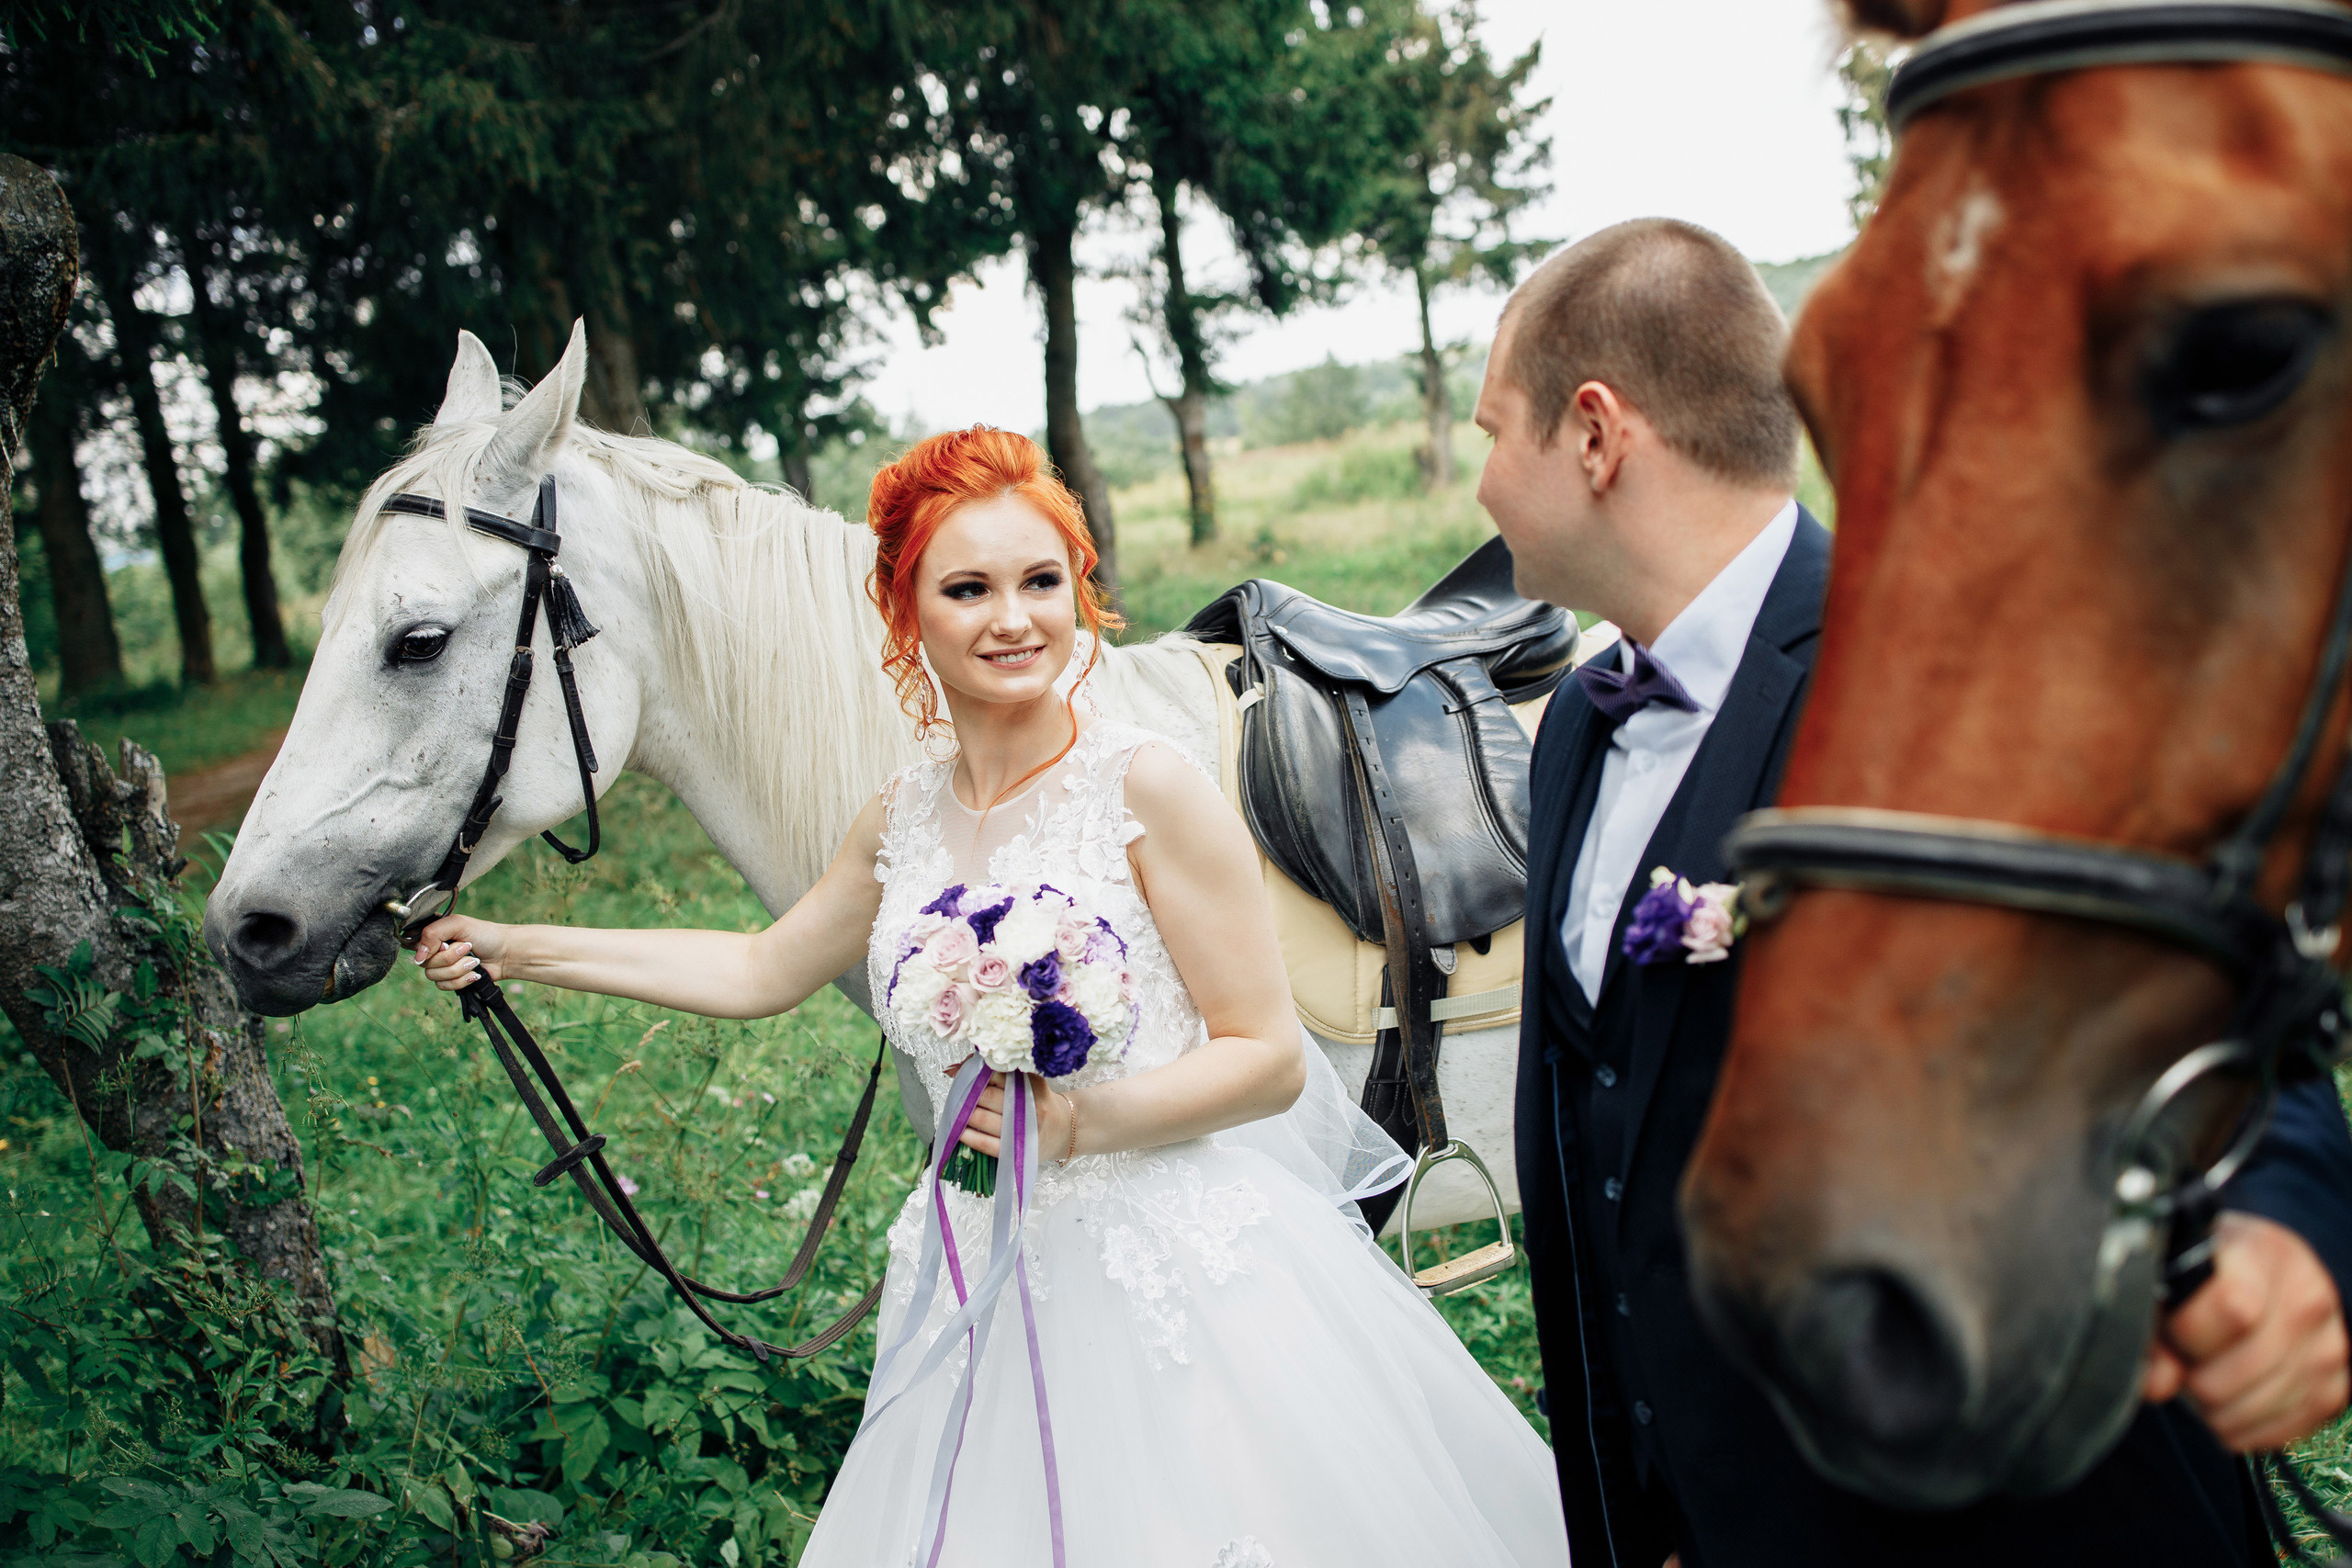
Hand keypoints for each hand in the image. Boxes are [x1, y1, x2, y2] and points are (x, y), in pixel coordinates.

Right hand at [414, 914, 510, 991]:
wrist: (506, 953)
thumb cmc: (485, 934)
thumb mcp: (458, 924)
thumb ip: (433, 933)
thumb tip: (418, 957)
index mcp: (432, 934)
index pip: (411, 944)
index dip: (426, 948)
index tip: (445, 944)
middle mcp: (433, 951)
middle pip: (424, 963)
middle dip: (450, 957)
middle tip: (467, 948)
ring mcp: (441, 967)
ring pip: (434, 976)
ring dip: (458, 969)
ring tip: (474, 960)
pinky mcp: (450, 981)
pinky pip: (445, 986)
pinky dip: (462, 980)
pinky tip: (474, 972)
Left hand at [940, 1063, 1074, 1161]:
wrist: (1063, 1130)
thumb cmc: (1037, 1101)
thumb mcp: (1026, 1081)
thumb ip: (994, 1072)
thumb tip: (952, 1069)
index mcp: (1031, 1084)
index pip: (996, 1074)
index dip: (974, 1073)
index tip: (960, 1073)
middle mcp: (1028, 1106)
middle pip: (986, 1096)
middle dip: (966, 1094)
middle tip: (957, 1094)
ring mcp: (1023, 1130)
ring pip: (983, 1119)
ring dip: (963, 1115)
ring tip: (956, 1111)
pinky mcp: (1016, 1150)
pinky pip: (986, 1144)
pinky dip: (969, 1137)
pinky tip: (960, 1131)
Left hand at [2145, 1211, 2348, 1449]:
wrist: (2251, 1280)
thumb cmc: (2199, 1282)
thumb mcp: (2164, 1286)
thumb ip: (2151, 1332)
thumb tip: (2155, 1384)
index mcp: (2263, 1253)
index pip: (2235, 1308)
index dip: (2190, 1333)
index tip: (2173, 1332)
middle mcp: (2308, 1295)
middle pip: (2250, 1365)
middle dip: (2202, 1379)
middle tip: (2186, 1365)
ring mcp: (2329, 1343)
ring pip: (2266, 1404)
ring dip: (2221, 1408)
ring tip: (2203, 1383)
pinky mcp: (2337, 1385)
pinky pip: (2286, 1429)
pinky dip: (2246, 1428)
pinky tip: (2226, 1406)